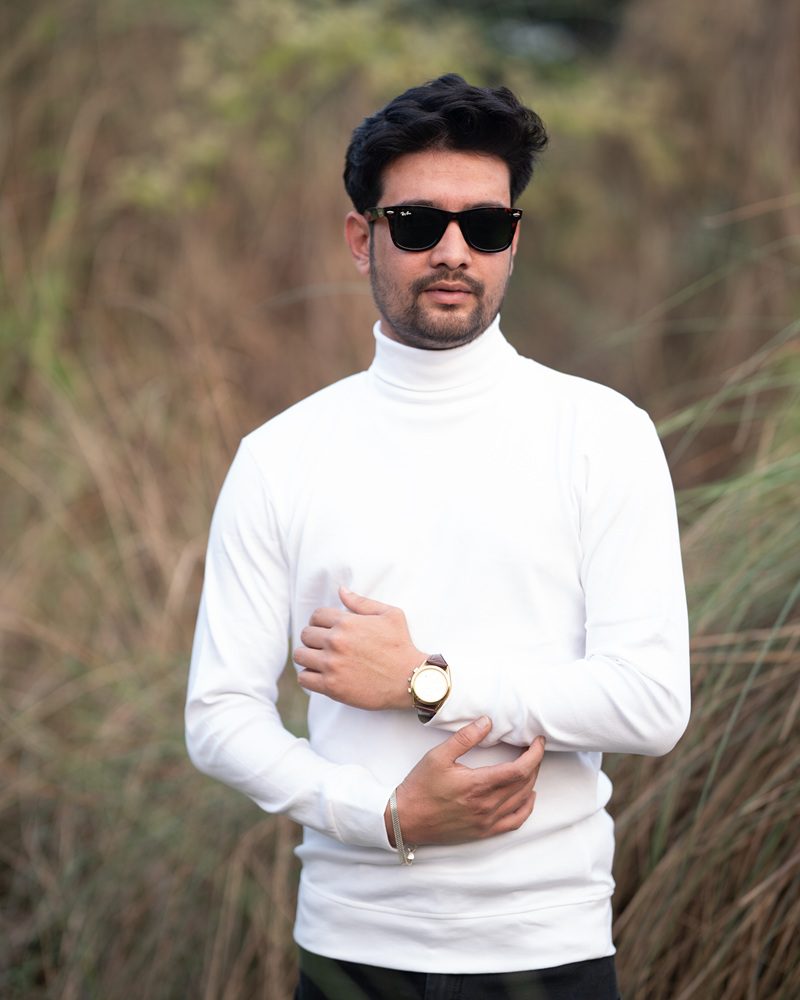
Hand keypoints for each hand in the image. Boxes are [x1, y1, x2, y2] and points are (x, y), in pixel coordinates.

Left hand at [293, 586, 423, 710]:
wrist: (410, 679)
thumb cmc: (401, 645)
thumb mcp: (389, 615)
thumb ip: (361, 602)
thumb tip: (341, 590)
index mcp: (346, 622)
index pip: (316, 616)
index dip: (320, 622)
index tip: (327, 630)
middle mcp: (335, 641)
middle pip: (305, 634)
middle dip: (313, 638)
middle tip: (325, 646)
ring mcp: (331, 664)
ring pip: (300, 655)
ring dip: (308, 656)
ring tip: (320, 660)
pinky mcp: (331, 686)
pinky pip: (304, 678)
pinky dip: (308, 676)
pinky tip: (320, 675)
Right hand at [385, 717, 544, 845]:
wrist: (406, 820)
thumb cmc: (420, 787)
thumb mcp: (438, 756)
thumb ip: (465, 738)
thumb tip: (487, 722)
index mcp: (477, 785)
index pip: (519, 770)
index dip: (534, 754)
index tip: (538, 741)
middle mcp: (486, 805)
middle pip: (525, 783)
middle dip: (534, 763)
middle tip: (534, 748)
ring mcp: (487, 821)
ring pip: (522, 800)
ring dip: (531, 781)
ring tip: (531, 765)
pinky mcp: (484, 832)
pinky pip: (515, 821)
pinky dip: (527, 807)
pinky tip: (528, 796)